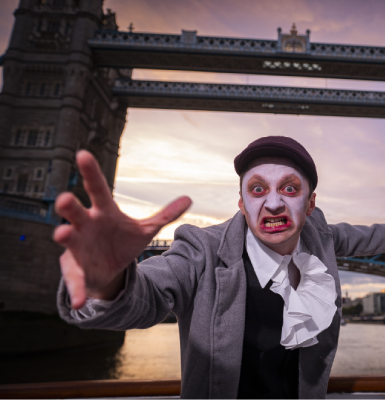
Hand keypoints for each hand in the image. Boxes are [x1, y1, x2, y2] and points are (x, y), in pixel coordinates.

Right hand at [53, 150, 190, 308]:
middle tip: (66, 197)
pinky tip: (80, 301)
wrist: (108, 269)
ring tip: (63, 233)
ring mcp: (77, 246)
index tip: (83, 154)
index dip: (90, 173)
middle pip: (76, 211)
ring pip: (68, 238)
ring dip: (64, 235)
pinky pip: (75, 280)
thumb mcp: (145, 229)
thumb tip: (189, 198)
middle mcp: (86, 225)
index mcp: (104, 212)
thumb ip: (165, 215)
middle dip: (70, 205)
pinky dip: (77, 290)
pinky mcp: (76, 269)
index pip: (98, 189)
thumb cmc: (122, 241)